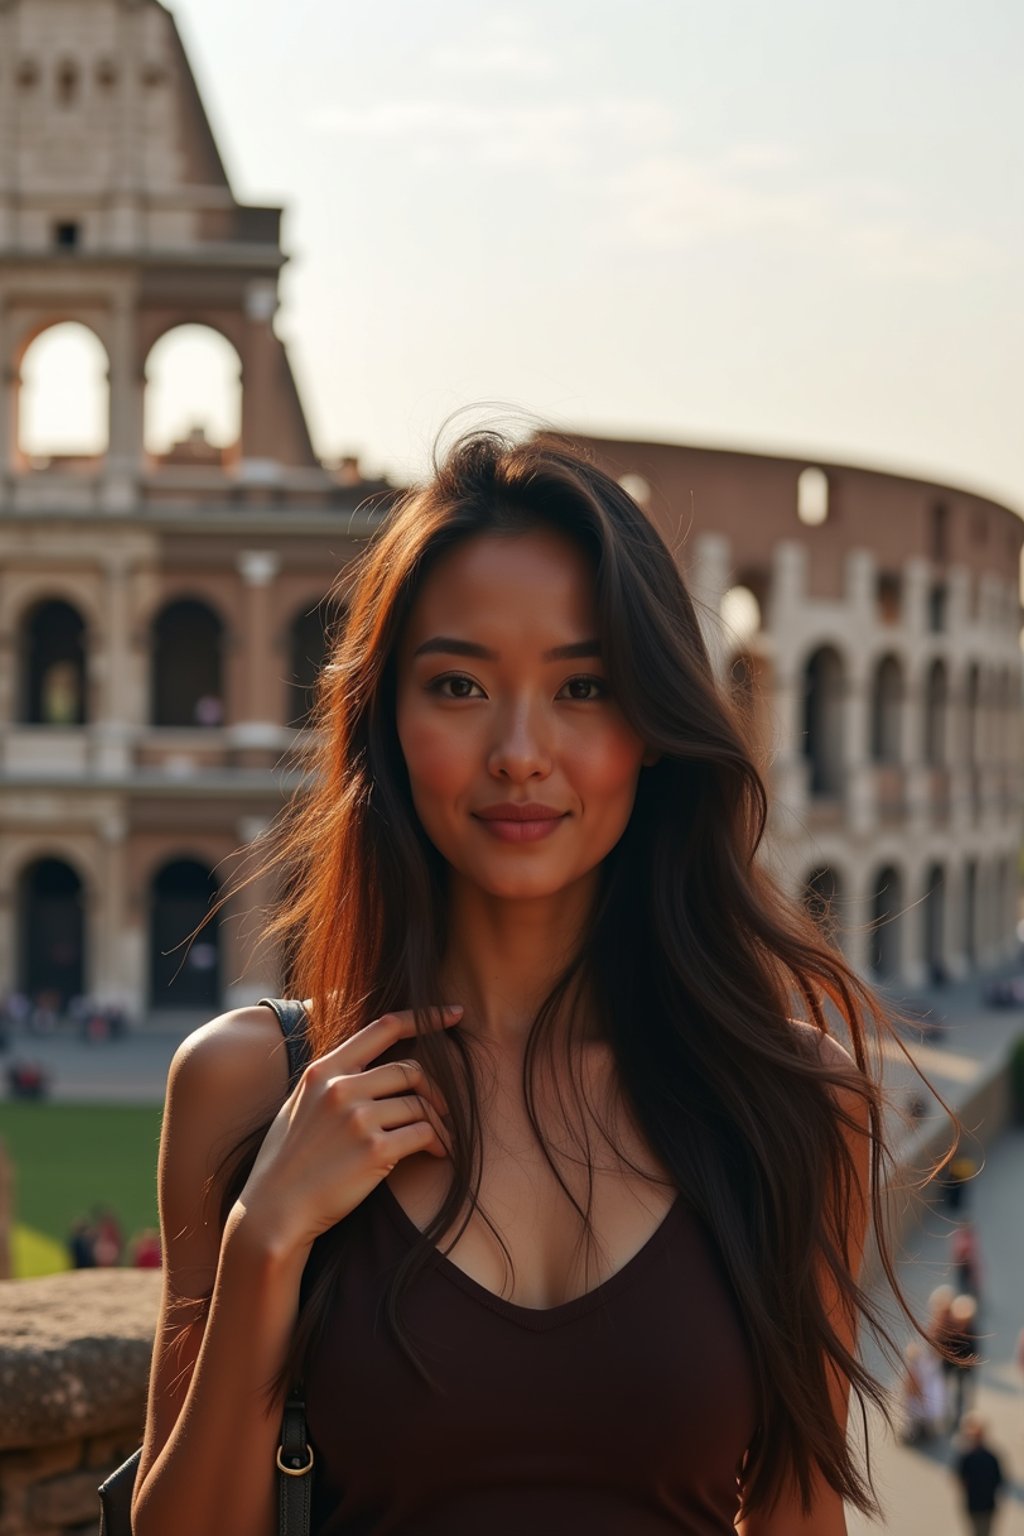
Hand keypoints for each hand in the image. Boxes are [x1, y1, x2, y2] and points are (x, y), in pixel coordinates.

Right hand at [234, 1005, 461, 1255]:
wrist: (274, 1211)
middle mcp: (341, 1088)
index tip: (454, 1015)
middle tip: (441, 1110)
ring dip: (438, 1121)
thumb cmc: (288, 1161)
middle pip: (411, 1070)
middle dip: (433, 1089)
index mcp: (323, 1070)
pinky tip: (438, 1154)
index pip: (384, 1027)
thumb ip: (332, 1080)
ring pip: (420, 1104)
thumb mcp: (300, 1104)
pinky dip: (438, 1143)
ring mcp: (358, 1118)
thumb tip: (371, 1064)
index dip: (425, 1018)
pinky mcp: (375, 1150)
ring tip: (441, 1139)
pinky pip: (424, 1133)